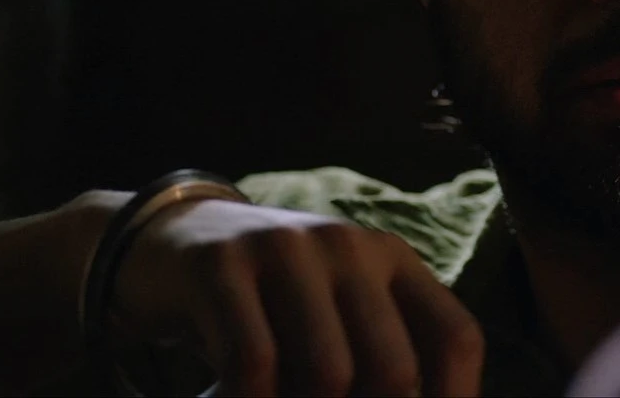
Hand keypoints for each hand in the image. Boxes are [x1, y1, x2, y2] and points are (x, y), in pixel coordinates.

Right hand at [110, 199, 485, 396]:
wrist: (163, 245)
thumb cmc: (264, 303)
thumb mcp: (332, 315)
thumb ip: (374, 355)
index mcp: (392, 261)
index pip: (456, 337)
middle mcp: (350, 248)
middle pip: (395, 369)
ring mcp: (288, 250)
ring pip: (329, 374)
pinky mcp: (222, 265)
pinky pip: (254, 362)